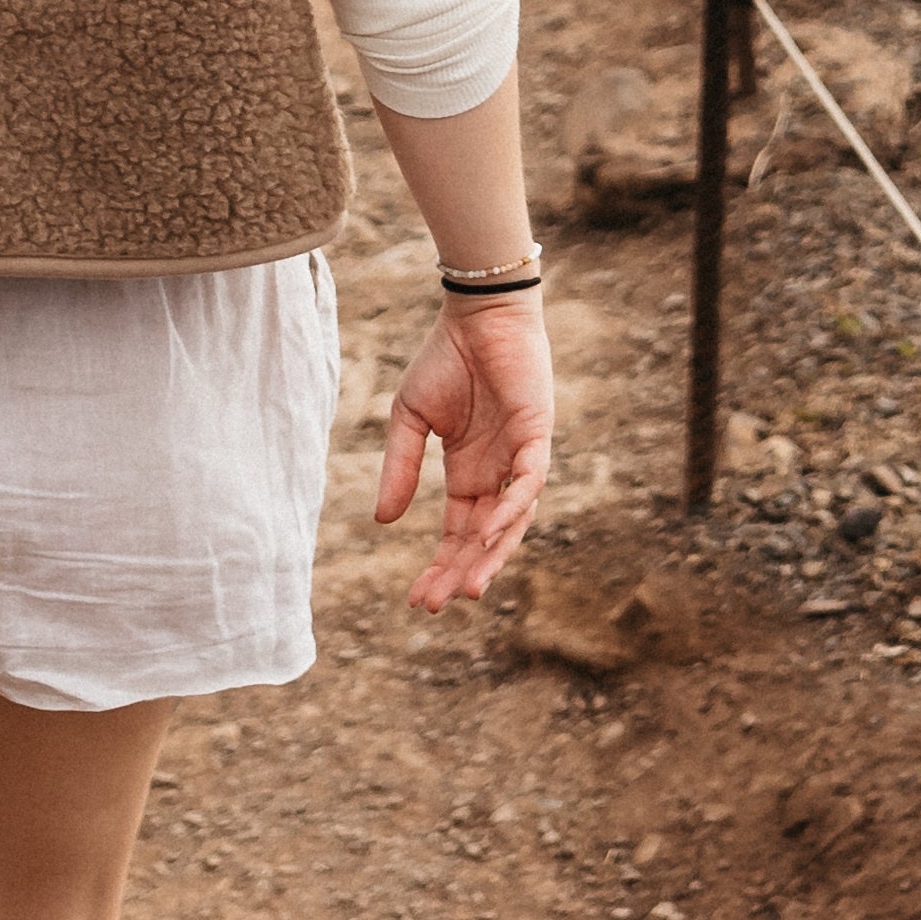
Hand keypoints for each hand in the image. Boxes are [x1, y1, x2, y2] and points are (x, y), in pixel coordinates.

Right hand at [374, 292, 552, 610]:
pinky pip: (529, 480)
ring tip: (471, 586)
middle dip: (463, 572)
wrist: (475, 313)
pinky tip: (489, 531)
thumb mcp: (409, 420)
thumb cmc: (445, 359)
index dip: (441, 565)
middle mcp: (497, 472)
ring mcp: (520, 456)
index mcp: (468, 472)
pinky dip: (512, 507)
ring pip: (513, 520)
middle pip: (484, 537)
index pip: (458, 532)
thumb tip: (383, 522)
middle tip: (439, 605)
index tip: (418, 600)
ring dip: (493, 553)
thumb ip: (399, 468)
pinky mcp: (537, 434)